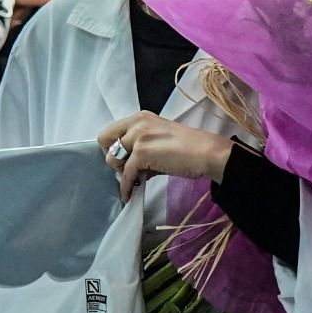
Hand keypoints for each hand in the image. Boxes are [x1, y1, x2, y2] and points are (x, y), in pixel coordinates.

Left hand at [97, 112, 234, 203]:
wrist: (206, 153)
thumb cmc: (189, 148)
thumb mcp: (160, 140)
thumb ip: (142, 148)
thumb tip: (129, 168)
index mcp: (140, 117)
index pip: (111, 131)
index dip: (114, 147)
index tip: (124, 160)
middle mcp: (136, 123)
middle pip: (104, 140)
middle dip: (113, 156)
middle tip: (127, 169)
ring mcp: (138, 137)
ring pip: (112, 158)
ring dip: (121, 171)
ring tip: (134, 179)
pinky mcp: (141, 153)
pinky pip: (126, 174)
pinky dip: (126, 187)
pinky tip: (129, 195)